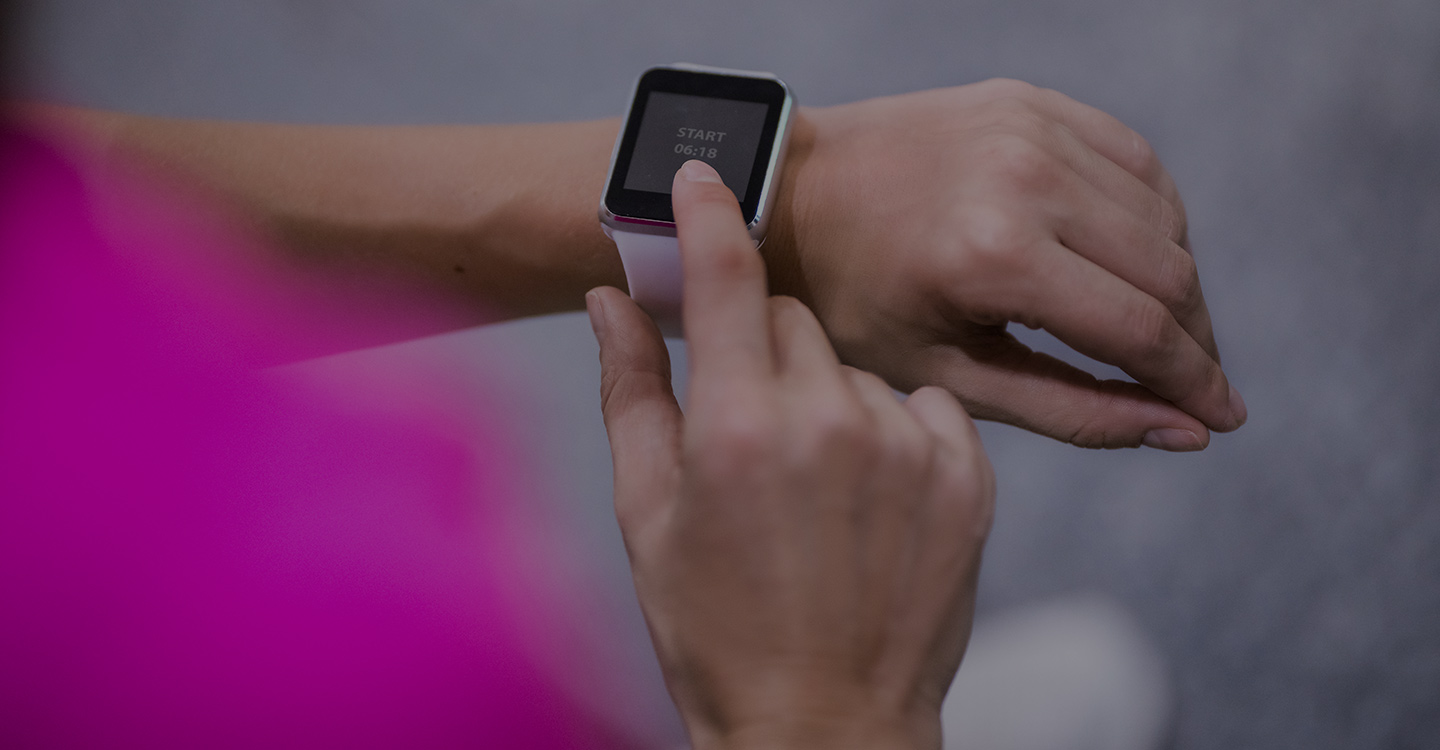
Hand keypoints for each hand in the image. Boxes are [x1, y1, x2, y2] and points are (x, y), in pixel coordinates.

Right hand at [586, 161, 994, 749]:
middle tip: (753, 432)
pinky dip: (895, 431)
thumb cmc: (717, 628)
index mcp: (738, 427)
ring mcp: (909, 448)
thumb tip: (608, 301)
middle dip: (766, 351)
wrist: (824, 724)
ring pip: (860, 365)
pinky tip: (871, 498)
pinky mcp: (969, 477)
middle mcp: (830, 423)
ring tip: (817, 489)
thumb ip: (631, 391)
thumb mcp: (648, 514)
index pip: (723, 279)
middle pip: (795, 320)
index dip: (707, 216)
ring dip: (832, 398)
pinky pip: (923, 404)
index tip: (702, 173)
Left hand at [767, 79, 1246, 450]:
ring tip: (1161, 333)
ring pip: (1163, 215)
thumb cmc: (851, 301)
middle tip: (1197, 387)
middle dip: (1195, 340)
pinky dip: (1152, 215)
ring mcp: (1031, 128)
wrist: (787, 196)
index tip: (1225, 419)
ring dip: (1178, 281)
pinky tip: (1137, 258)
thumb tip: (1182, 431)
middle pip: (1168, 272)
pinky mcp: (1031, 102)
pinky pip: (1132, 160)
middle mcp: (1025, 178)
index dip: (1195, 382)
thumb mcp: (948, 376)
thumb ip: (1072, 408)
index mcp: (993, 255)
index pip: (1140, 329)